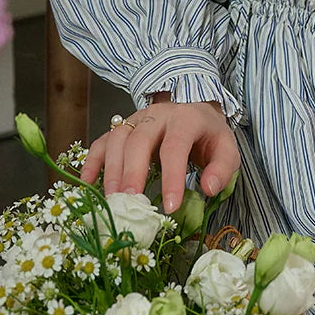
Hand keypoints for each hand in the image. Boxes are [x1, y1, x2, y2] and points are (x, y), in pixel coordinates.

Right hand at [80, 95, 239, 213]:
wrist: (195, 108)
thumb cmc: (208, 135)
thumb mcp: (227, 149)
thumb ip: (222, 169)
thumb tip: (208, 189)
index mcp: (186, 119)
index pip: (175, 147)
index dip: (171, 177)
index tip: (170, 207)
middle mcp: (157, 115)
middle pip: (139, 140)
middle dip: (133, 172)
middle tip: (131, 202)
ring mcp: (136, 119)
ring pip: (117, 140)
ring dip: (111, 170)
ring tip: (113, 199)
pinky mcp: (121, 127)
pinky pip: (102, 142)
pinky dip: (91, 162)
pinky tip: (87, 184)